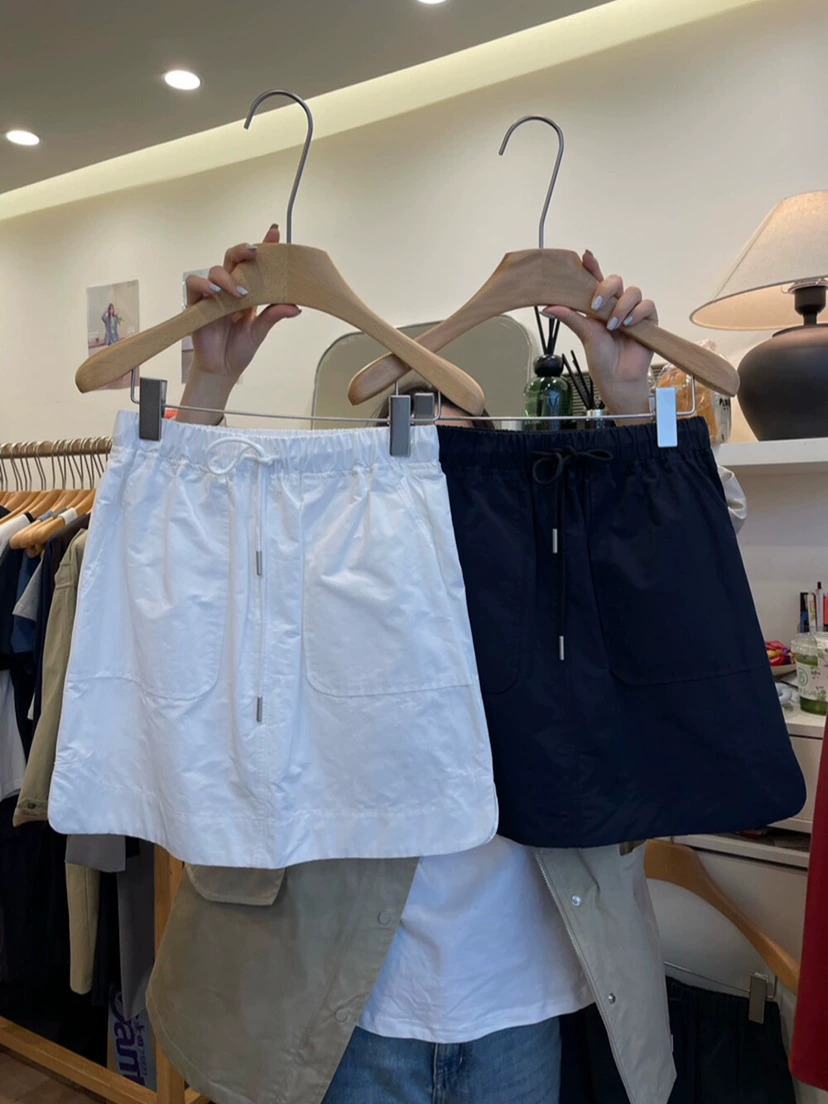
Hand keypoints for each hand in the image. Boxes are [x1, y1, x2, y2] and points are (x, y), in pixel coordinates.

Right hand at [187, 223, 299, 379]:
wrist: (222, 369)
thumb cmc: (239, 349)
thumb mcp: (260, 331)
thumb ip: (274, 316)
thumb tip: (296, 306)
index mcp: (248, 291)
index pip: (255, 264)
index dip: (264, 246)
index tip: (275, 233)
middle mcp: (229, 288)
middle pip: (233, 258)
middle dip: (243, 250)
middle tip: (255, 252)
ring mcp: (212, 295)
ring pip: (215, 270)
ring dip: (228, 278)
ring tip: (240, 293)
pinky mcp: (196, 304)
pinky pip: (194, 285)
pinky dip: (203, 285)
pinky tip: (215, 293)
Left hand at [543, 250, 655, 416]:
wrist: (617, 379)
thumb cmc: (601, 359)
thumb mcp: (584, 335)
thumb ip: (570, 317)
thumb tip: (547, 306)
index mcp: (599, 305)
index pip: (596, 280)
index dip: (592, 266)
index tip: (585, 257)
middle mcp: (616, 305)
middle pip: (616, 281)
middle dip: (606, 289)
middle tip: (596, 306)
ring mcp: (633, 311)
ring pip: (632, 291)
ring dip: (621, 307)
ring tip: (613, 325)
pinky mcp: (648, 320)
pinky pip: (647, 305)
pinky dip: (637, 313)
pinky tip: (628, 325)